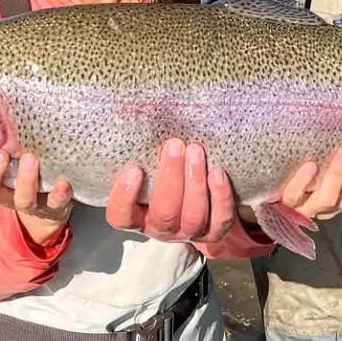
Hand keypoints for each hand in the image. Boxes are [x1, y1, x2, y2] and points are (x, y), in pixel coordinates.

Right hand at [0, 149, 72, 244]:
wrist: (47, 210)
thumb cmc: (19, 173)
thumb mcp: (6, 159)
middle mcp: (5, 195)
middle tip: (0, 155)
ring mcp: (28, 202)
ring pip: (22, 199)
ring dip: (25, 180)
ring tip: (29, 159)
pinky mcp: (52, 205)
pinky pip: (55, 203)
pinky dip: (58, 194)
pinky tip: (62, 183)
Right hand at [105, 139, 235, 243]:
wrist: (204, 194)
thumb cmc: (167, 174)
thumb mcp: (150, 164)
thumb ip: (140, 149)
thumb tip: (129, 108)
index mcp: (138, 216)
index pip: (121, 216)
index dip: (124, 197)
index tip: (134, 168)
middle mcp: (162, 228)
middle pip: (164, 213)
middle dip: (170, 178)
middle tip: (175, 145)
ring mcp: (189, 232)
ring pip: (192, 216)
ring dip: (195, 182)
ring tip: (196, 151)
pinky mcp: (215, 231)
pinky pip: (220, 219)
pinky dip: (220, 196)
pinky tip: (218, 172)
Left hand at [273, 141, 341, 220]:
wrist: (269, 185)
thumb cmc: (306, 161)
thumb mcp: (329, 151)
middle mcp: (332, 204)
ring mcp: (309, 206)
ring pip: (329, 199)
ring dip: (338, 175)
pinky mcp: (286, 205)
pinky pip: (295, 196)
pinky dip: (303, 182)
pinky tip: (309, 165)